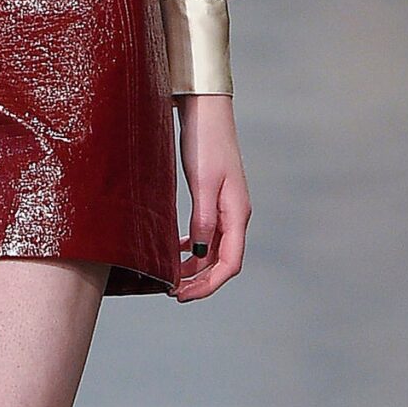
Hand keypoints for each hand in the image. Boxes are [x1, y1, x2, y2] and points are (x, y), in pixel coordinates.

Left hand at [173, 93, 250, 301]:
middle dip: (199, 281)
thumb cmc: (205, 143)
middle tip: (173, 292)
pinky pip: (207, 234)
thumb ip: (202, 220)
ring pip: (213, 249)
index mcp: (237, 214)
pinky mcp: (214, 199)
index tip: (182, 294)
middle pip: (222, 261)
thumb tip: (198, 253)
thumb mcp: (202, 183)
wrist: (206, 112)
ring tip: (171, 275)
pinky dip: (192, 247)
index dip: (208, 285)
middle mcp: (236, 215)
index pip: (229, 264)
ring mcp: (226, 208)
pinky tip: (176, 249)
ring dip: (194, 266)